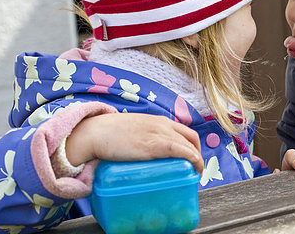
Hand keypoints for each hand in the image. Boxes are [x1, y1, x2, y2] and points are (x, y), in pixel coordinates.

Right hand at [65, 113, 203, 173]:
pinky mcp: (154, 145)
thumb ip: (144, 137)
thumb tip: (145, 153)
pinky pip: (181, 150)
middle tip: (195, 169)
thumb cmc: (110, 135)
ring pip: (189, 145)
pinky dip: (192, 158)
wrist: (96, 133)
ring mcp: (160, 133)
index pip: (185, 131)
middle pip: (192, 138)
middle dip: (198, 153)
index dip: (194, 145)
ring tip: (194, 174)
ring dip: (197, 160)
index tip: (193, 158)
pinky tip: (194, 166)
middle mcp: (163, 124)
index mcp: (159, 120)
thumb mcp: (135, 131)